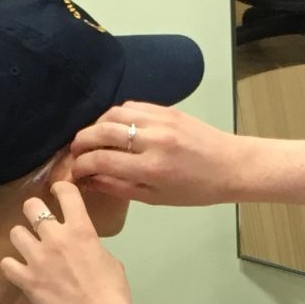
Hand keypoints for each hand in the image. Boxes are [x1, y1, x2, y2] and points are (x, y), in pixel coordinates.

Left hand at [0, 181, 136, 303]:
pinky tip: (19, 272)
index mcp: (81, 229)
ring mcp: (38, 258)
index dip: (60, 188)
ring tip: (28, 250)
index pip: (66, 192)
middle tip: (38, 223)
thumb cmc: (114, 293)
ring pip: (15, 233)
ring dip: (22, 240)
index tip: (57, 193)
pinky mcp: (26, 279)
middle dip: (34, 211)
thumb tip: (83, 247)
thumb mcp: (109, 260)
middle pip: (32, 207)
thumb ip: (91, 246)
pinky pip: (6, 264)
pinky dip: (12, 267)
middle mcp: (56, 237)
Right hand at [70, 102, 248, 205]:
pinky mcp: (166, 109)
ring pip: (113, 114)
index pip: (100, 159)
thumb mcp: (156, 198)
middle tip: (74, 153)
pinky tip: (113, 127)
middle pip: (101, 132)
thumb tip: (89, 180)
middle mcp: (152, 140)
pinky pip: (131, 106)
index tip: (73, 171)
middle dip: (80, 142)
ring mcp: (159, 120)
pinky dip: (115, 115)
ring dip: (95, 125)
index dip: (80, 165)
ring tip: (91, 139)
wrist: (231, 165)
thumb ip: (120, 187)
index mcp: (150, 168)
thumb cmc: (196, 190)